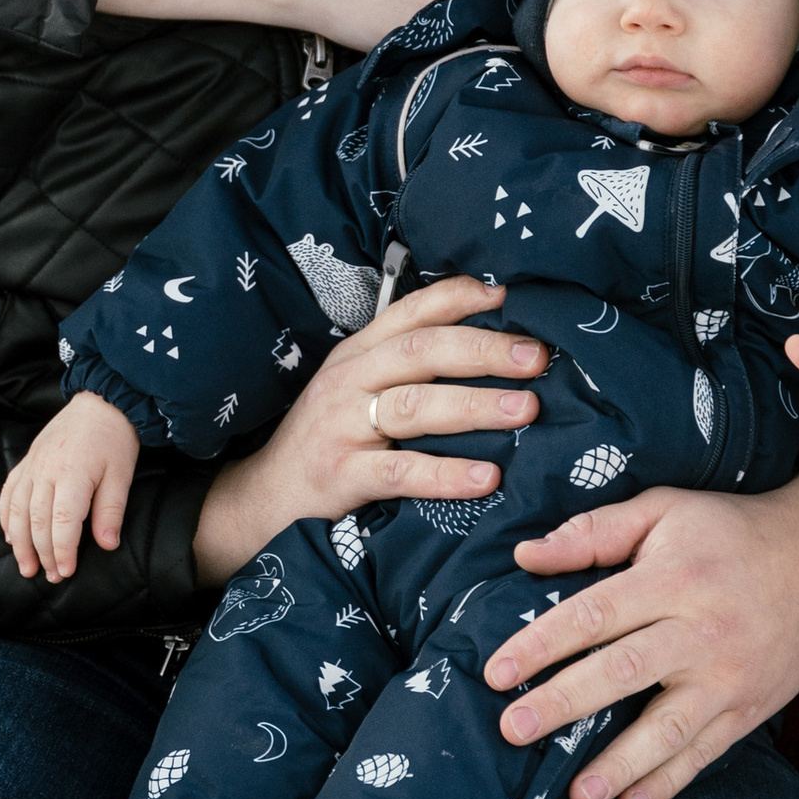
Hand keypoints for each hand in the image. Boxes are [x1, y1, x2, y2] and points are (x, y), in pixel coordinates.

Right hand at [1, 390, 142, 581]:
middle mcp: (46, 472)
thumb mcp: (121, 475)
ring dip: (20, 543)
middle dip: (43, 553)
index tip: (66, 571)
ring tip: (26, 567)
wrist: (100, 404)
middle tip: (51, 577)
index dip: (62, 550)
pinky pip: (9, 493)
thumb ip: (111, 511)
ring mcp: (32, 467)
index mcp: (72, 475)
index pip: (62, 522)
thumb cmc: (114, 440)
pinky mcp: (26, 462)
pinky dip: (7, 517)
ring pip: (18, 511)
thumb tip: (107, 544)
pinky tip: (10, 536)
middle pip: (37, 521)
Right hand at [191, 277, 546, 586]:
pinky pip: (399, 472)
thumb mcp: (355, 390)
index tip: (511, 297)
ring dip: (475, 405)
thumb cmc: (326, 442)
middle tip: (537, 358)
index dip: (461, 299)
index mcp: (358, 354)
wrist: (261, 500)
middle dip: (484, 351)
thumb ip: (406, 368)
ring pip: (414, 406)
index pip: (411, 312)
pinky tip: (485, 478)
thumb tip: (491, 346)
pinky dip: (445, 474)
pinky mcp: (339, 476)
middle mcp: (348, 381)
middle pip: (422, 352)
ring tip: (526, 410)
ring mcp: (341, 428)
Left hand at [484, 468, 798, 798]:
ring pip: (668, 726)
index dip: (542, 643)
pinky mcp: (750, 708)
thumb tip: (525, 555)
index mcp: (672, 578)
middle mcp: (701, 630)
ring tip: (576, 797)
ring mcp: (728, 676)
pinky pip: (705, 752)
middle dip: (564, 703)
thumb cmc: (727, 532)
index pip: (594, 615)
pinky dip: (668, 782)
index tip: (496, 671)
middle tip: (512, 728)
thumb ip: (593, 533)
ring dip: (620, 764)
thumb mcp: (663, 510)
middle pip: (623, 671)